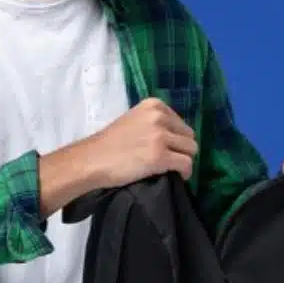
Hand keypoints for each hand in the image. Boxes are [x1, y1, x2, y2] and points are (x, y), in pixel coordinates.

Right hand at [78, 97, 197, 187]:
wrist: (92, 159)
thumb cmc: (109, 143)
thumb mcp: (134, 120)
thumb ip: (153, 123)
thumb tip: (174, 137)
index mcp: (154, 105)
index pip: (180, 123)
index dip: (176, 138)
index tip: (167, 148)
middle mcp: (160, 117)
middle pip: (189, 136)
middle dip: (182, 149)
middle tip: (170, 160)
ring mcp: (161, 136)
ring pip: (191, 149)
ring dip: (184, 161)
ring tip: (172, 169)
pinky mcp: (161, 156)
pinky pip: (186, 164)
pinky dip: (185, 173)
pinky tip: (176, 177)